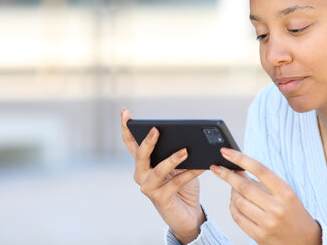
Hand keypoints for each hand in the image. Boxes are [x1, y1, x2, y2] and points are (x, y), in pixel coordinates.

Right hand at [121, 109, 206, 243]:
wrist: (187, 214)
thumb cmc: (182, 186)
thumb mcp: (179, 165)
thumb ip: (177, 152)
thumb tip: (186, 140)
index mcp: (144, 163)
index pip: (131, 143)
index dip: (127, 128)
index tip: (125, 112)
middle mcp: (141, 175)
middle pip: (141, 155)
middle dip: (147, 141)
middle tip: (156, 129)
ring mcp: (149, 188)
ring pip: (158, 170)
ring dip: (172, 159)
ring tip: (185, 150)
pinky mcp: (161, 199)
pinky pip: (176, 183)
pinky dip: (189, 173)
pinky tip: (201, 166)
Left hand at [210, 148, 320, 244]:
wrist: (305, 241)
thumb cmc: (294, 214)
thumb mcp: (285, 193)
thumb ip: (263, 182)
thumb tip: (239, 170)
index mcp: (286, 192)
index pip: (259, 169)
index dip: (240, 159)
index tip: (226, 152)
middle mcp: (277, 207)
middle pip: (244, 186)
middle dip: (227, 175)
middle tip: (218, 168)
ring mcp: (268, 223)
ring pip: (238, 201)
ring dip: (231, 193)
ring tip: (234, 189)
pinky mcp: (260, 236)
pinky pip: (238, 217)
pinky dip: (232, 207)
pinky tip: (234, 203)